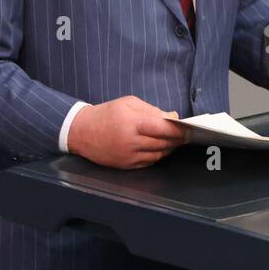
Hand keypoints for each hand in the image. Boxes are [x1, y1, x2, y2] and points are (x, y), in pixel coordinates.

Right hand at [66, 95, 188, 168]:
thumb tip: (171, 117)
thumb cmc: (105, 114)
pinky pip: (149, 162)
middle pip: (163, 143)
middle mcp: (131, 142)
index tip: (188, 127)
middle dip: (177, 139)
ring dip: (169, 148)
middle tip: (186, 134)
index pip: (163, 129)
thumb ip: (152, 110)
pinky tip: (161, 148)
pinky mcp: (126, 165)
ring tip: (175, 140)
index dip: (178, 129)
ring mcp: (128, 156)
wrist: (81, 132)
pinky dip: (158, 155)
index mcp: (132, 123)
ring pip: (158, 155)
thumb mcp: (128, 103)